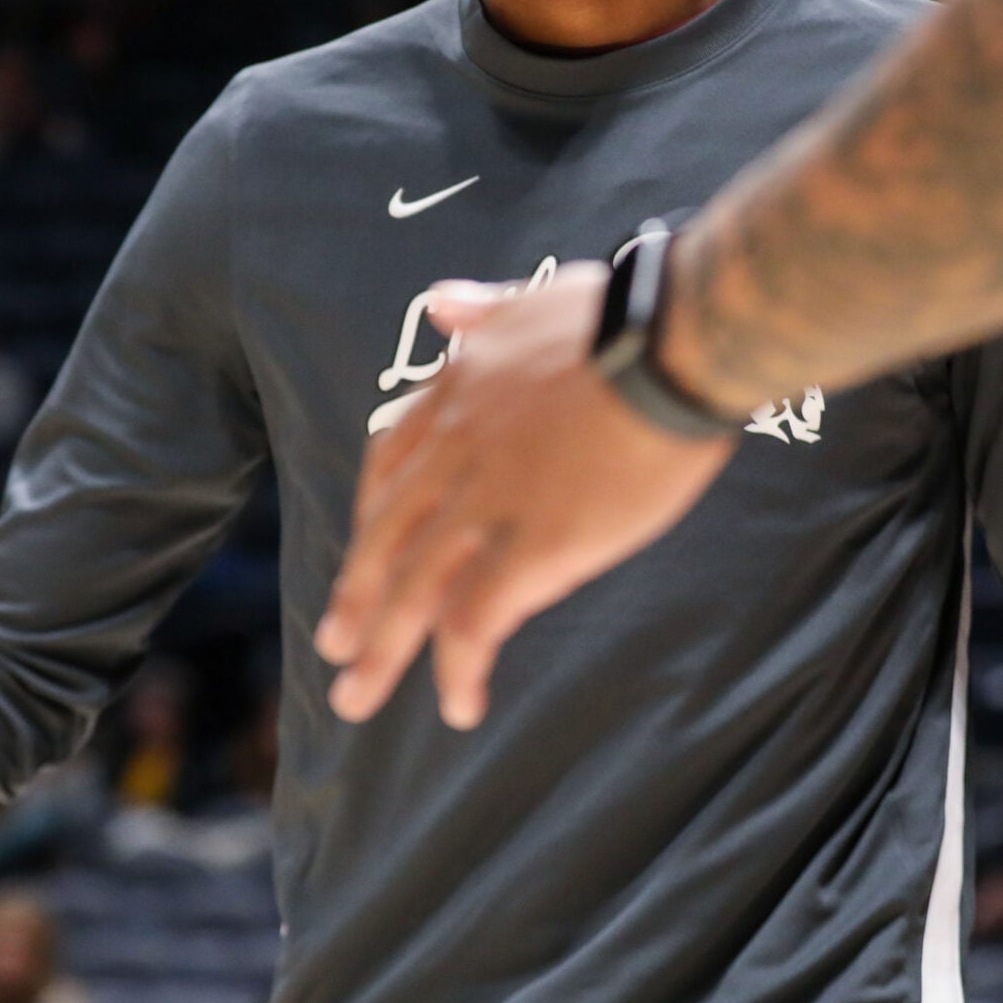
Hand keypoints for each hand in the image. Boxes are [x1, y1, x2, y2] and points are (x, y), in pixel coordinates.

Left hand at [315, 262, 736, 728]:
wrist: (668, 340)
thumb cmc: (621, 317)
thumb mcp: (531, 299)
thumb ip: (482, 311)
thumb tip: (441, 302)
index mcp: (455, 397)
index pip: (388, 467)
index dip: (370, 518)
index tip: (360, 552)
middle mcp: (453, 454)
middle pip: (385, 541)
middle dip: (355, 600)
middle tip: (334, 648)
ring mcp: (486, 504)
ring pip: (411, 591)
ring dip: (381, 651)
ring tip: (357, 698)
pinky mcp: (530, 548)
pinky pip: (475, 622)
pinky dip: (458, 668)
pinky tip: (459, 703)